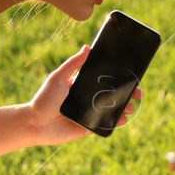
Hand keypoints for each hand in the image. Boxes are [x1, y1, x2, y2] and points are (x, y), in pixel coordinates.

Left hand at [21, 44, 144, 146]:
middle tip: (138, 93)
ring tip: (130, 107)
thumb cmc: (44, 99)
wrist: (36, 124)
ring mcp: (91, 113)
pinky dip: (117, 122)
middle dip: (128, 93)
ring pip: (113, 109)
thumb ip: (73, 64)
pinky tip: (123, 119)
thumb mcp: (58, 77)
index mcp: (83, 84)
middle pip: (113, 94)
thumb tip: (87, 47)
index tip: (131, 74)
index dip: (119, 76)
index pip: (104, 78)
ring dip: (125, 107)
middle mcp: (89, 98)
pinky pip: (106, 124)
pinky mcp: (90, 127)